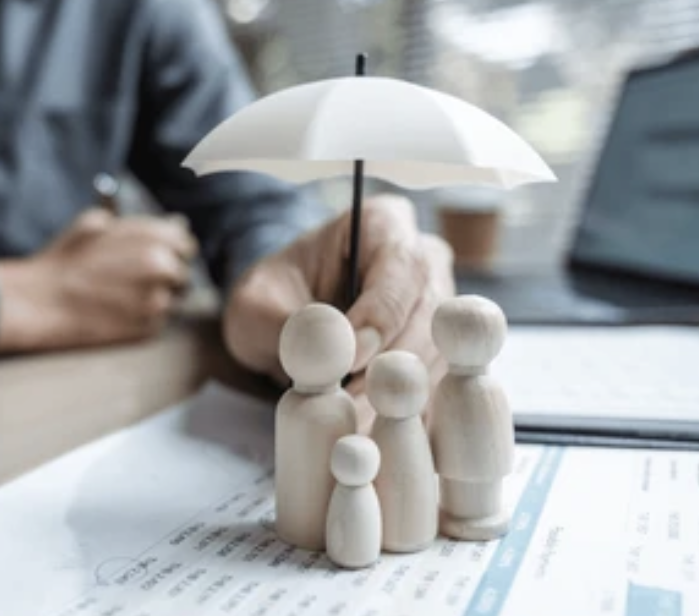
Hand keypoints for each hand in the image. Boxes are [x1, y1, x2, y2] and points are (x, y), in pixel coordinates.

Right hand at [0, 209, 196, 352]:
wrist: (40, 302)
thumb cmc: (64, 262)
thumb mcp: (95, 224)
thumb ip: (138, 224)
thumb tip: (175, 223)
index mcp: (154, 238)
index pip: (186, 246)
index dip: (173, 252)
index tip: (161, 258)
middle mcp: (163, 268)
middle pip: (184, 275)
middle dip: (167, 278)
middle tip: (136, 282)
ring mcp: (158, 300)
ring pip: (173, 300)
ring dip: (156, 299)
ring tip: (120, 297)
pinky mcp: (150, 328)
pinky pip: (158, 321)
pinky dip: (144, 319)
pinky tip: (115, 312)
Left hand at [222, 194, 454, 428]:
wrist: (283, 315)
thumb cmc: (271, 297)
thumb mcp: (256, 305)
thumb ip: (287, 322)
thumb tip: (330, 346)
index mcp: (384, 224)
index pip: (400, 268)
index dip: (380, 317)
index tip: (348, 359)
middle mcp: (424, 259)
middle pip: (430, 314)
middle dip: (391, 364)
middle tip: (351, 404)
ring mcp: (440, 306)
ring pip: (439, 353)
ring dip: (400, 395)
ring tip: (356, 426)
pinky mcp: (441, 348)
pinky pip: (438, 383)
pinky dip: (407, 412)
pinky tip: (375, 435)